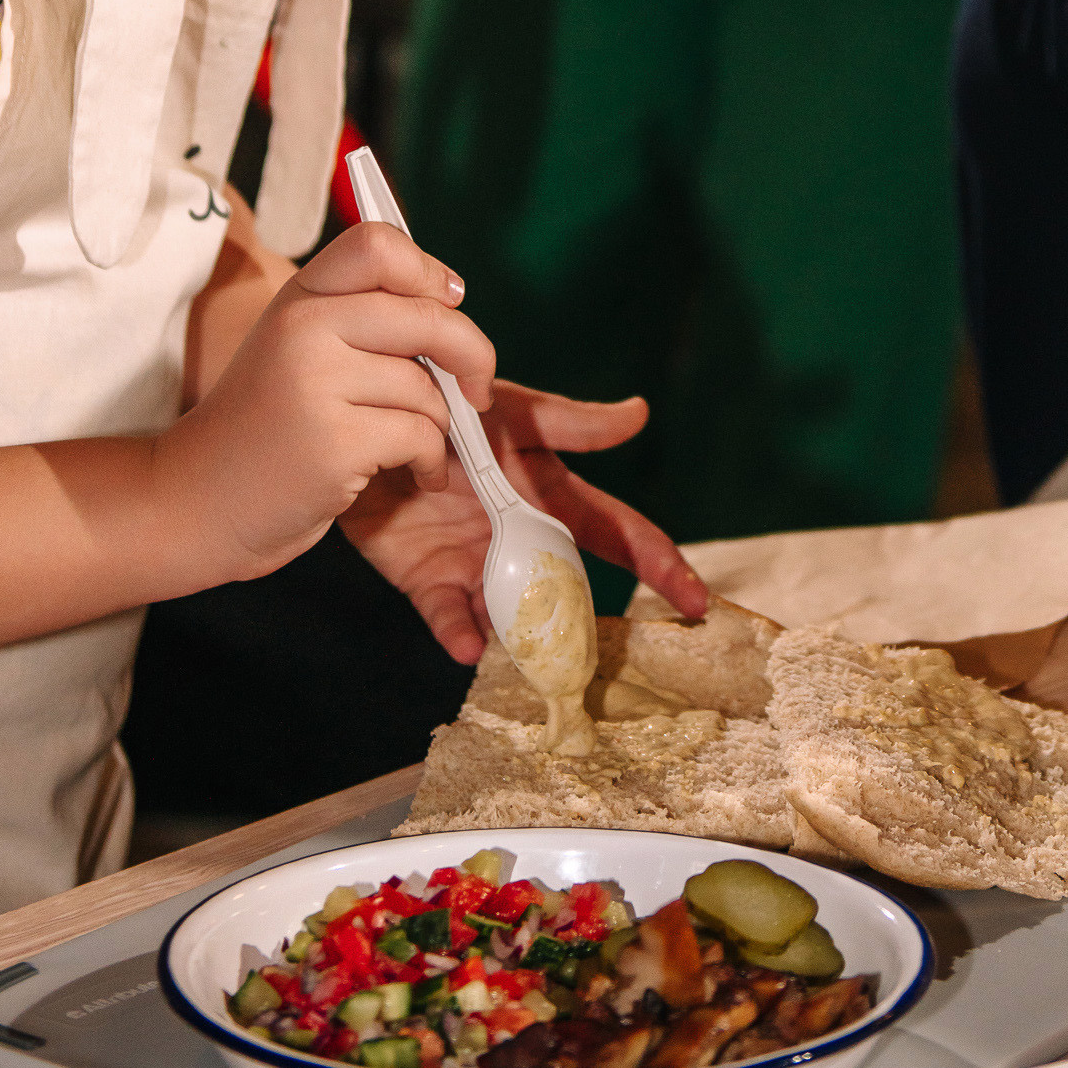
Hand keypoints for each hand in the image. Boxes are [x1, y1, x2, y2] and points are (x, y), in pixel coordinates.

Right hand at [151, 220, 493, 586]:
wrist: (196, 503)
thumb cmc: (264, 427)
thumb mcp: (296, 347)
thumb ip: (358, 316)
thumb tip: (450, 298)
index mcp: (299, 297)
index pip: (377, 242)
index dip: (426, 269)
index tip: (447, 303)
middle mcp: (304, 328)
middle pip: (426, 314)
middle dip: (472, 355)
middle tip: (478, 387)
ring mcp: (315, 385)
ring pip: (427, 387)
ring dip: (440, 425)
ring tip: (417, 447)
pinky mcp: (333, 444)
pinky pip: (419, 437)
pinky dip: (429, 462)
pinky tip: (415, 474)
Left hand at [340, 384, 716, 662]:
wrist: (369, 415)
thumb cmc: (449, 405)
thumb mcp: (512, 411)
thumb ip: (571, 422)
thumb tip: (639, 413)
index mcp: (549, 496)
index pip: (616, 531)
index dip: (658, 562)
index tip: (698, 600)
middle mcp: (521, 538)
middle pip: (570, 587)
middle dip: (594, 626)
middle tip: (615, 661)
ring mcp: (475, 563)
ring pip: (511, 615)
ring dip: (524, 638)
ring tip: (539, 660)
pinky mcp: (425, 579)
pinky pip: (446, 616)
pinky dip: (457, 633)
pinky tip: (466, 644)